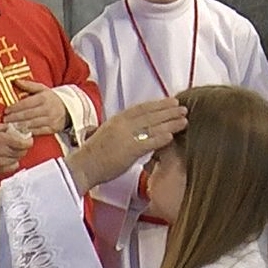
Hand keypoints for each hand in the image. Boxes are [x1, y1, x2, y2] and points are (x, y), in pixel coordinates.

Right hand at [0, 123, 32, 174]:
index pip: (22, 144)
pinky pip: (14, 166)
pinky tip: (8, 157)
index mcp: (1, 139)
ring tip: (10, 150)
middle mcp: (1, 151)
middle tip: (18, 144)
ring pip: (18, 159)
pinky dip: (13, 162)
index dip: (29, 142)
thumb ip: (11, 128)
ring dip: (17, 154)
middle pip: (22, 152)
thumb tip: (23, 129)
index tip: (29, 140)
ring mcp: (0, 161)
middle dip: (23, 148)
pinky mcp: (0, 169)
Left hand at [4, 79, 67, 134]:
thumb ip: (29, 85)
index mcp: (44, 98)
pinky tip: (20, 132)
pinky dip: (28, 132)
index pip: (27, 103)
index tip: (6, 110)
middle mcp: (47, 109)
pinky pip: (38, 131)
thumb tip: (16, 81)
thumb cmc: (51, 99)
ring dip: (19, 125)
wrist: (68, 109)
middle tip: (5, 119)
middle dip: (15, 117)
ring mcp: (51, 120)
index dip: (15, 107)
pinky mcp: (52, 129)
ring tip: (9, 126)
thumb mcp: (42, 89)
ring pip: (32, 124)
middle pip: (28, 114)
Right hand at [64, 96, 187, 191]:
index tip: (171, 101)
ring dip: (170, 122)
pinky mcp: (128, 150)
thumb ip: (121, 129)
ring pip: (153, 126)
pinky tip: (172, 136)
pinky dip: (161, 138)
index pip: (141, 108)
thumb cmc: (93, 155)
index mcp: (117, 120)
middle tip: (183, 107)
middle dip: (168, 110)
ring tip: (184, 120)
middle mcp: (122, 124)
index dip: (158, 104)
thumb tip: (133, 130)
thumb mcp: (106, 134)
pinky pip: (148, 142)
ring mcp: (126, 136)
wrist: (82, 166)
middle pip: (150, 114)